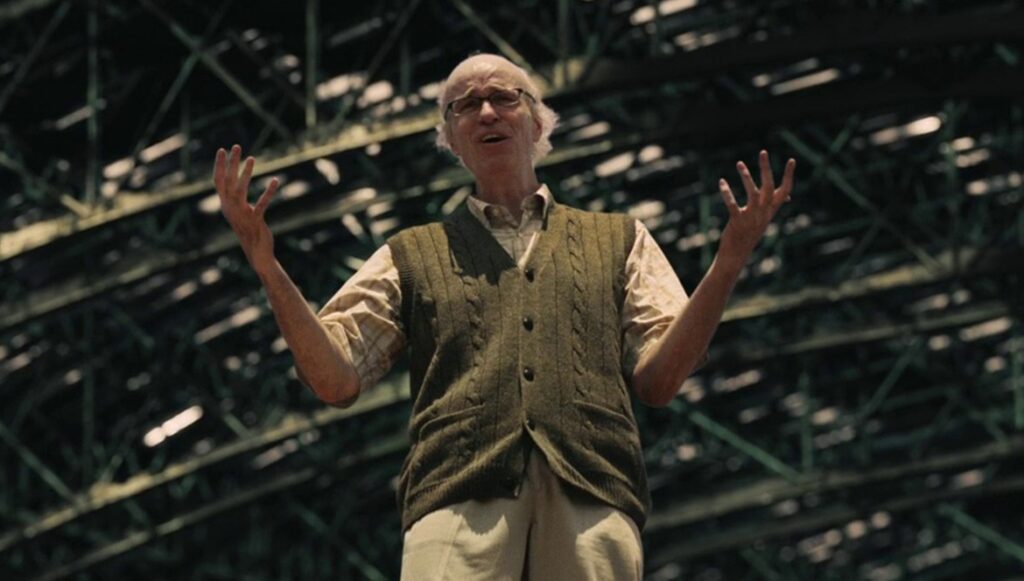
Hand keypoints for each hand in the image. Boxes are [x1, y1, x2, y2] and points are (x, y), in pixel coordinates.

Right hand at [213, 144, 279, 271]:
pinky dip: (268, 192)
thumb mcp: (238, 214)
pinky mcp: (255, 221)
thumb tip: (233, 184)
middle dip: (231, 163)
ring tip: (252, 158)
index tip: (222, 150)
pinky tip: (275, 181)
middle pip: (228, 182)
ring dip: (246, 173)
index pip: (218, 182)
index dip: (219, 166)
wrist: (257, 253)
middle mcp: (230, 209)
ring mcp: (242, 215)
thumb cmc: (248, 231)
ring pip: (240, 190)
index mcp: (225, 206)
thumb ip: (234, 200)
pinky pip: (261, 204)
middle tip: (236, 146)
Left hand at [717, 150, 794, 268]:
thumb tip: (788, 197)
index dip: (789, 176)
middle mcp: (764, 213)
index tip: (792, 160)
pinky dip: (727, 193)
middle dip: (767, 169)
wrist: (736, 255)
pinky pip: (733, 205)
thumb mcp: (764, 219)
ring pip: (752, 193)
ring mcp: (751, 218)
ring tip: (739, 163)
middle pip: (769, 187)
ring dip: (746, 177)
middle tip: (763, 151)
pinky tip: (721, 182)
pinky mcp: (737, 222)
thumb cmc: (749, 234)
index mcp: (770, 211)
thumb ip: (774, 206)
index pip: (785, 192)